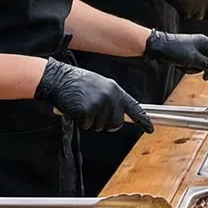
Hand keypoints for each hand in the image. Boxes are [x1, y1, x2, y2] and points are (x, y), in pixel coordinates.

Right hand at [36, 59, 153, 132]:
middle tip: (92, 113)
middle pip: (116, 123)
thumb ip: (110, 98)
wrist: (57, 78)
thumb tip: (117, 115)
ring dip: (90, 122)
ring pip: (100, 126)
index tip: (150, 129)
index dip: (142, 119)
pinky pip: (87, 126)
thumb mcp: (98, 85)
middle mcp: (110, 96)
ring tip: (81, 106)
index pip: (133, 106)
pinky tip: (75, 109)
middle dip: (105, 124)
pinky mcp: (87, 111)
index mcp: (114, 89)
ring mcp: (99, 104)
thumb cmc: (75, 83)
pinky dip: (80, 121)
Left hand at [145, 30, 207, 79]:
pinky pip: (193, 66)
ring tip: (185, 65)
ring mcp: (194, 50)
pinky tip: (180, 65)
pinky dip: (187, 68)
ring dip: (194, 70)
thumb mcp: (194, 59)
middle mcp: (202, 45)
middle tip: (202, 75)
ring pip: (202, 66)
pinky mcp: (187, 55)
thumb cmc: (175, 50)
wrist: (157, 47)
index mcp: (206, 42)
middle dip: (205, 69)